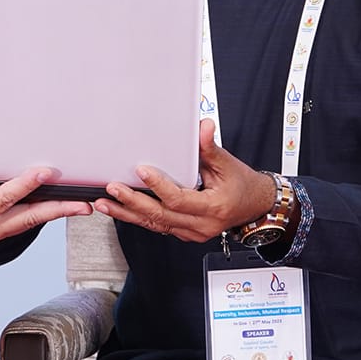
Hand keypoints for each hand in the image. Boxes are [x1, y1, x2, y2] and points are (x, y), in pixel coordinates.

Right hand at [0, 165, 90, 263]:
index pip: (4, 199)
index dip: (25, 185)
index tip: (44, 173)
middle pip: (28, 218)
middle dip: (58, 210)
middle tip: (85, 204)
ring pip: (25, 223)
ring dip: (52, 214)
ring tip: (76, 206)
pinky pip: (15, 225)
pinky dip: (34, 216)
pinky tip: (43, 208)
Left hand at [95, 119, 275, 242]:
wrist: (255, 206)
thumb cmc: (243, 186)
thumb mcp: (228, 164)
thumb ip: (210, 148)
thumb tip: (202, 127)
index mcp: (213, 207)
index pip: (179, 199)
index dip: (158, 186)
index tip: (141, 171)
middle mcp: (201, 225)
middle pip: (161, 216)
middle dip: (133, 203)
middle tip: (112, 190)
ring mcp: (192, 232)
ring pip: (155, 225)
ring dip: (128, 214)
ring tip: (105, 203)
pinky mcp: (184, 233)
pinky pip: (158, 226)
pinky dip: (138, 217)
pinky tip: (120, 209)